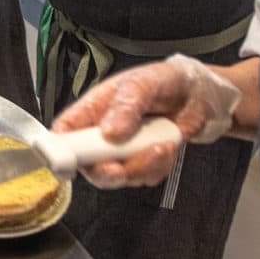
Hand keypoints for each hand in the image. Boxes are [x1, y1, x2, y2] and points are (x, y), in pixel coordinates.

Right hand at [52, 54, 240, 188]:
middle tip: (119, 169)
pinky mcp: (143, 163)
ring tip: (161, 143)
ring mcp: (123, 152)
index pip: (64, 131)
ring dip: (143, 165)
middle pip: (88, 165)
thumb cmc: (165, 81)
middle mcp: (102, 134)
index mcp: (93, 110)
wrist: (199, 96)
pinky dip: (159, 167)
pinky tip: (167, 146)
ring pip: (120, 176)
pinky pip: (144, 177)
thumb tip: (109, 133)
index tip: (70, 162)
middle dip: (106, 171)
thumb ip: (126, 105)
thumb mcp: (144, 83)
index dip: (60, 150)